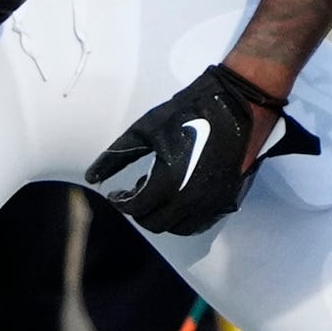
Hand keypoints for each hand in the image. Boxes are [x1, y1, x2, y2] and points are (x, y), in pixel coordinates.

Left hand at [88, 63, 321, 237]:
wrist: (239, 102)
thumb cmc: (190, 110)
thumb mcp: (146, 128)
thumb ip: (116, 155)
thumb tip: (92, 177)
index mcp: (171, 180)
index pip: (137, 209)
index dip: (121, 203)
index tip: (116, 193)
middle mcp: (193, 198)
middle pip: (156, 224)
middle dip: (140, 211)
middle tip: (136, 191)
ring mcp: (214, 201)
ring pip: (179, 228)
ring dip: (162, 217)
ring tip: (158, 193)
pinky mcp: (228, 198)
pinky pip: (201, 222)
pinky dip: (184, 218)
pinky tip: (179, 198)